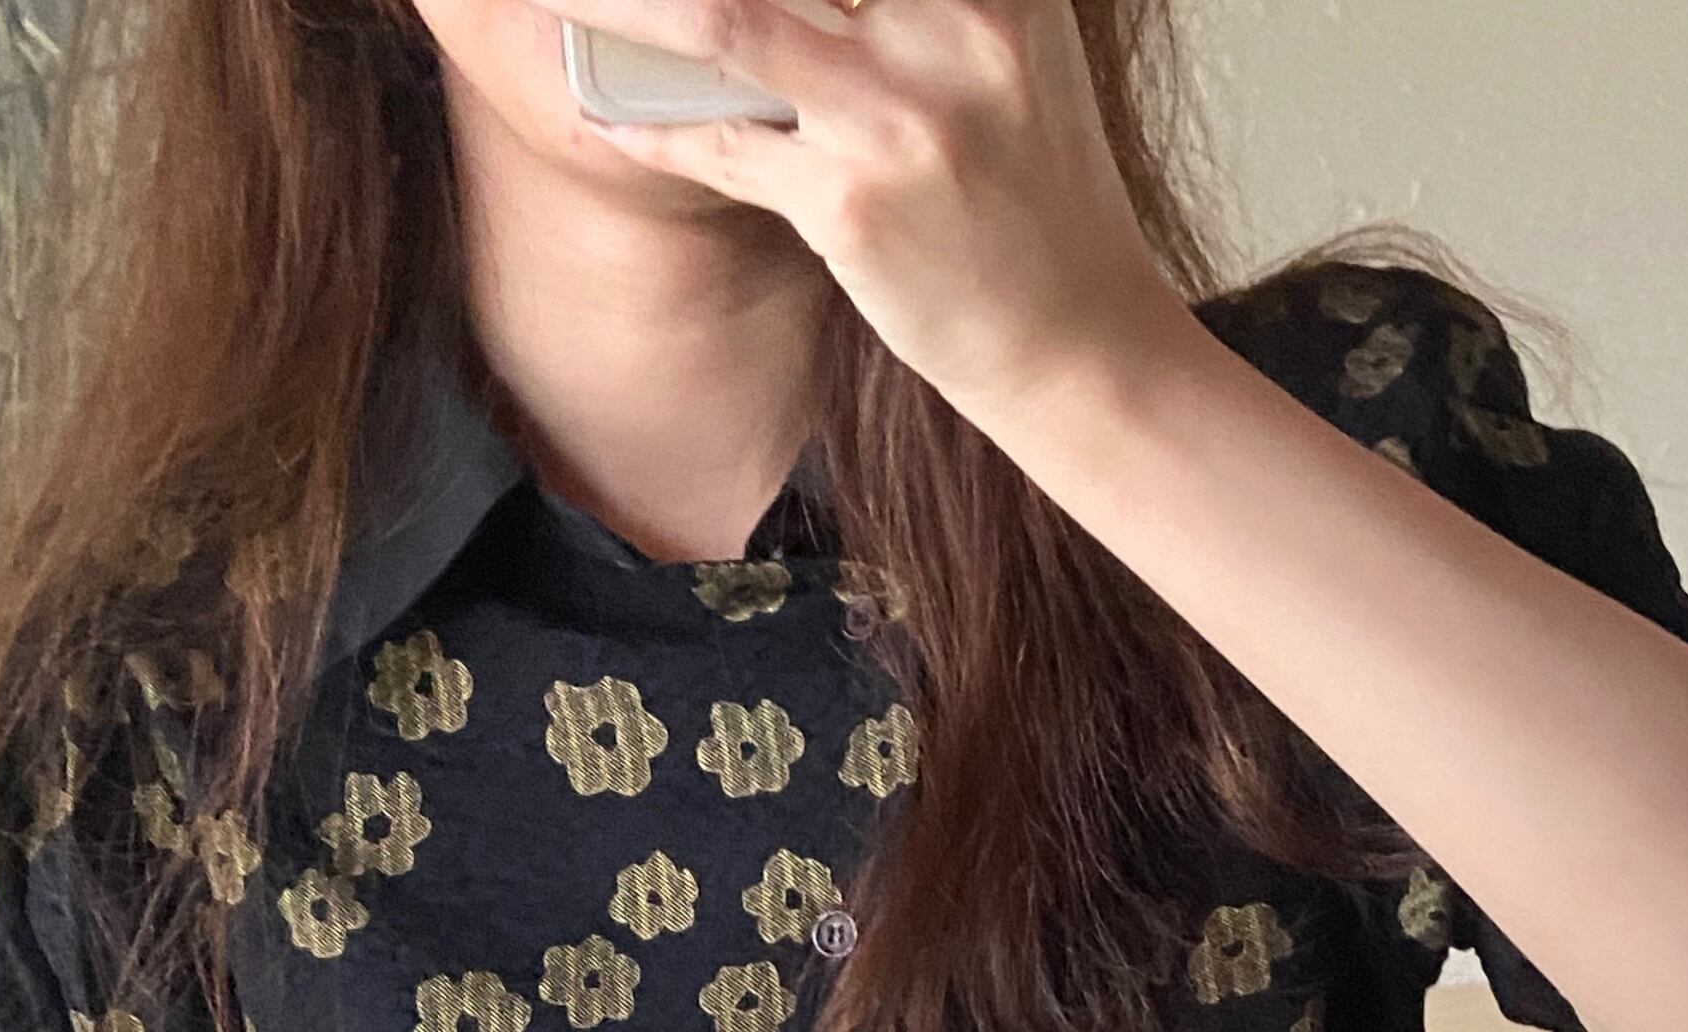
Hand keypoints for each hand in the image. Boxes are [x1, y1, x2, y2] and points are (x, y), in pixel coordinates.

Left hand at [538, 0, 1191, 430]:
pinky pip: (720, 148)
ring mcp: (897, 116)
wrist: (1078, 342)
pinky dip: (651, 129)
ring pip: (721, 19)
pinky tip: (609, 114)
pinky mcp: (851, 206)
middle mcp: (951, 24)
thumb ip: (926, 0)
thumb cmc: (1035, 194)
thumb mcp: (1011, 51)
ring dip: (620, 3)